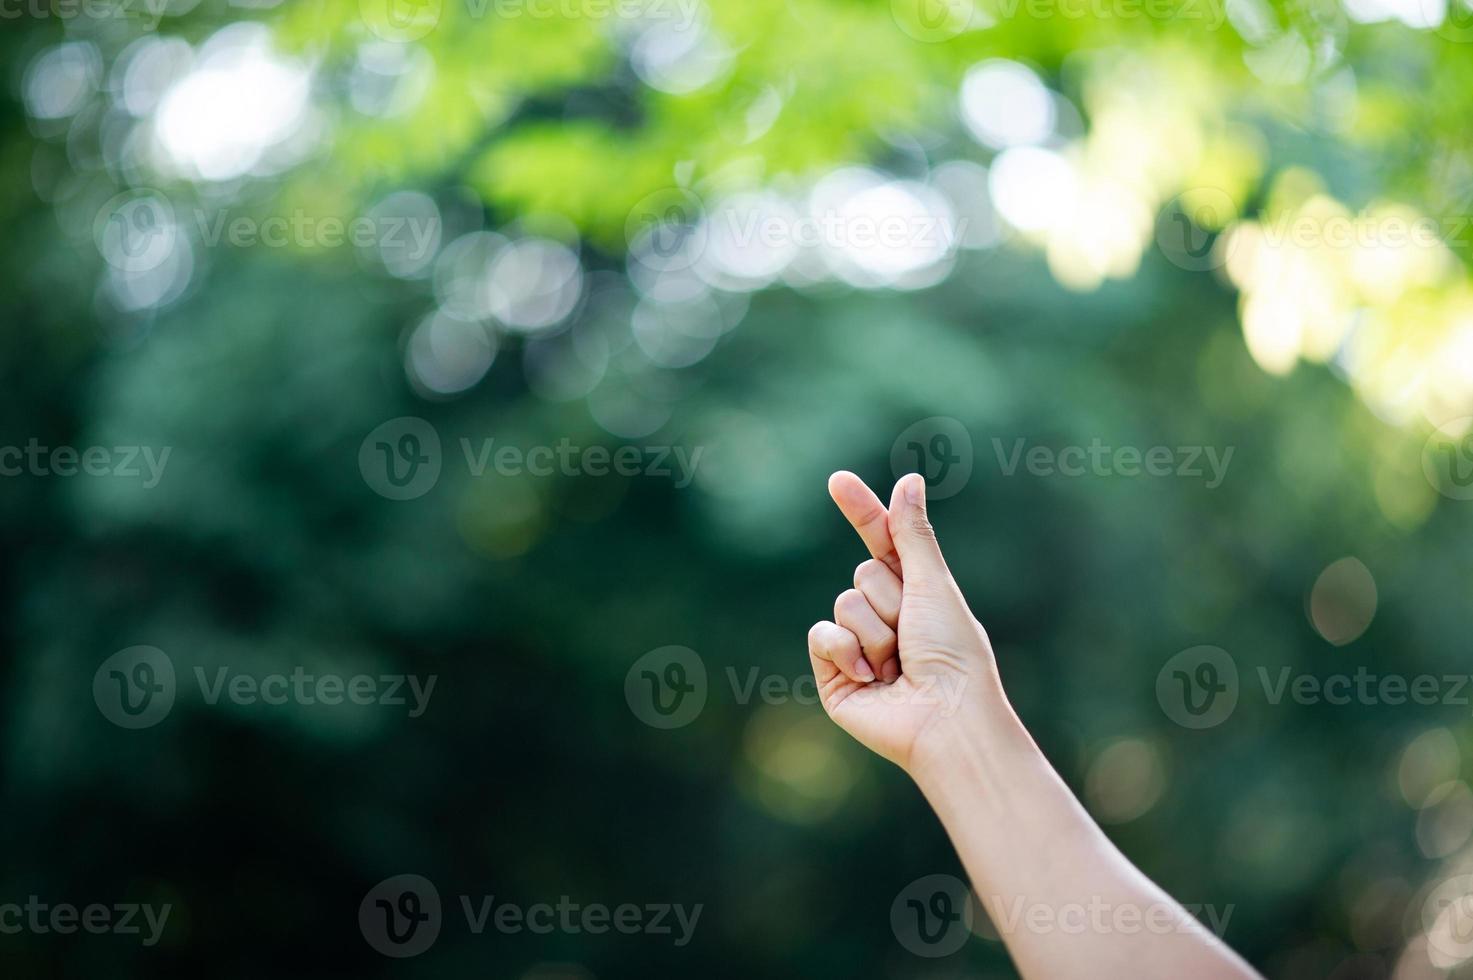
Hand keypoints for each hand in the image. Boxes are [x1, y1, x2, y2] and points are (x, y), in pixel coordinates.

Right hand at [807, 471, 1007, 771]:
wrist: (944, 719)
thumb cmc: (953, 655)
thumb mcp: (933, 585)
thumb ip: (911, 535)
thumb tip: (909, 480)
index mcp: (916, 593)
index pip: (881, 541)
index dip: (862, 510)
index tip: (837, 481)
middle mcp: (885, 617)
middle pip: (863, 574)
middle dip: (890, 599)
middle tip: (914, 633)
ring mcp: (857, 646)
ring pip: (844, 603)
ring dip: (875, 632)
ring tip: (898, 665)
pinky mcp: (835, 674)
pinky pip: (821, 634)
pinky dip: (845, 650)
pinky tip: (870, 678)